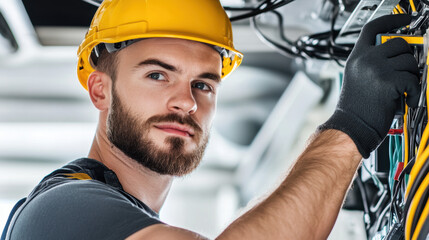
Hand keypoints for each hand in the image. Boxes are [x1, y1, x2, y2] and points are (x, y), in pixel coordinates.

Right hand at [319, 14, 419, 157]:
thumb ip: (372, 62)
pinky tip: (407, 99)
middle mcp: (364, 59)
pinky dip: (414, 91)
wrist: (350, 127)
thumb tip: (399, 54)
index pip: (373, 28)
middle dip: (407, 57)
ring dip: (411, 75)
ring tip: (402, 90)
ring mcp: (376, 69)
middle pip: (398, 42)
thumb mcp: (357, 78)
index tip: (405, 20)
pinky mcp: (388, 81)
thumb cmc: (355, 108)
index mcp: (356, 57)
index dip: (391, 21)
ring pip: (409, 61)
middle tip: (404, 72)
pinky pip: (412, 79)